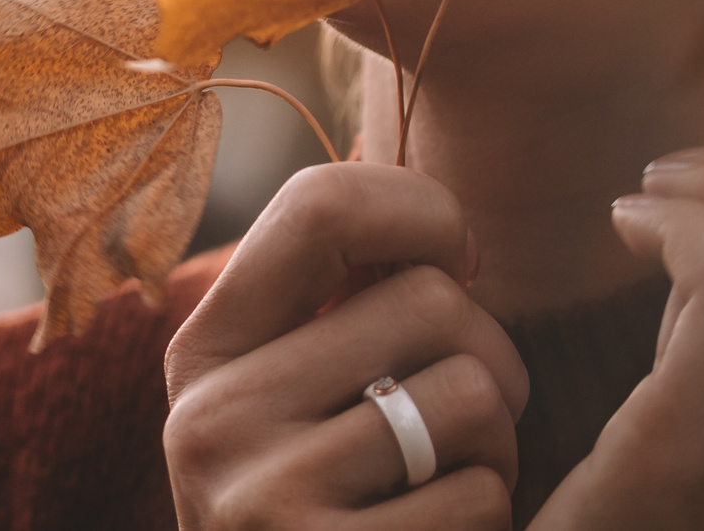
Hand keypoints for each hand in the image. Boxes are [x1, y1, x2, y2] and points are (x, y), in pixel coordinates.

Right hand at [165, 161, 530, 528]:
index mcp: (203, 353)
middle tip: (466, 416)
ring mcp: (260, 504)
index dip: (423, 209)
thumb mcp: (296, 394)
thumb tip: (448, 218)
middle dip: (489, 354)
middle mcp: (210, 420)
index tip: (458, 258)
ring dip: (500, 445)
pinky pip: (478, 497)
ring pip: (473, 394)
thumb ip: (345, 299)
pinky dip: (490, 518)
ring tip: (450, 484)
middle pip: (430, 301)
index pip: (321, 205)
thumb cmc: (329, 506)